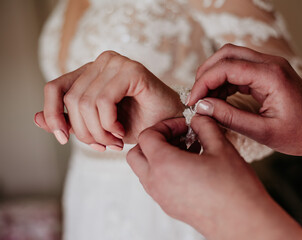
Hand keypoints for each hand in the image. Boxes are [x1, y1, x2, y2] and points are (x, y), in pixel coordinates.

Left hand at [34, 51, 183, 150]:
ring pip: (85, 103)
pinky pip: (104, 101)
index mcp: (90, 72)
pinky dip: (109, 123)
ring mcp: (116, 63)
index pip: (54, 88)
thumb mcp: (96, 126)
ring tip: (114, 141)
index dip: (53, 115)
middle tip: (104, 146)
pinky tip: (121, 130)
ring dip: (99, 132)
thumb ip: (68, 120)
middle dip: (84, 132)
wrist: (171, 125)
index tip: (63, 138)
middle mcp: (101, 62)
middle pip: (71, 100)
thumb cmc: (138, 123)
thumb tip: (36, 118)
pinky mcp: (131, 70)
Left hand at [127, 116, 301, 239]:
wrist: (243, 223)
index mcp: (164, 165)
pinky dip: (165, 170)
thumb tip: (197, 119)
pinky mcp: (170, 207)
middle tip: (179, 136)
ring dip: (160, 155)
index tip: (184, 125)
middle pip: (136, 154)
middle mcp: (157, 183)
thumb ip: (204, 126)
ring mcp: (161, 198)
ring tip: (189, 150)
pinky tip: (192, 166)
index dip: (165, 125)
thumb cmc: (234, 188)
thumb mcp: (221, 147)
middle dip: (154, 140)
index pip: (147, 136)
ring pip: (144, 170)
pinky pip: (156, 183)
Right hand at [187, 44, 301, 159]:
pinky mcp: (268, 72)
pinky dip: (225, 81)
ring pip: (231, 58)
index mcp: (271, 75)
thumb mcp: (262, 132)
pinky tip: (219, 98)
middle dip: (205, 74)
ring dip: (214, 76)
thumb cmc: (300, 134)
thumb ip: (229, 118)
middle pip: (226, 54)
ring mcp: (270, 65)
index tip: (192, 101)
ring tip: (205, 100)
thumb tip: (201, 107)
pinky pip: (239, 68)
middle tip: (195, 97)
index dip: (203, 83)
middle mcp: (270, 63)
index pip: (226, 67)